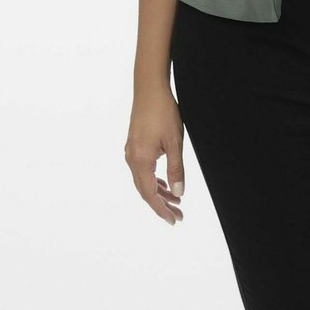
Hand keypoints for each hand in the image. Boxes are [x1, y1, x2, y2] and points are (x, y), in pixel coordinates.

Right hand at [125, 86, 185, 225]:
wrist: (149, 88)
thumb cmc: (163, 112)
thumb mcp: (175, 142)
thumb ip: (176, 169)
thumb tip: (179, 192)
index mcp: (140, 161)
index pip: (150, 194)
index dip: (162, 209)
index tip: (174, 220)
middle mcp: (131, 159)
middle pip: (145, 190)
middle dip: (161, 204)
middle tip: (178, 214)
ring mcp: (131, 152)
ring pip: (144, 181)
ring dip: (159, 192)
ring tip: (175, 200)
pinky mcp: (134, 145)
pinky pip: (142, 170)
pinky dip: (154, 179)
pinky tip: (164, 182)